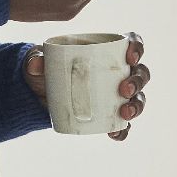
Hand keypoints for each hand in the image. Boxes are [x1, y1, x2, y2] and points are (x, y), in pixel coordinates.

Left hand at [24, 32, 149, 140]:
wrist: (41, 93)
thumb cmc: (48, 68)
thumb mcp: (40, 60)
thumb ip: (37, 59)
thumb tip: (35, 65)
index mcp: (108, 50)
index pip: (132, 43)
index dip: (137, 47)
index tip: (130, 56)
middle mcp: (119, 71)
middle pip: (140, 72)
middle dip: (138, 81)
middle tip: (124, 90)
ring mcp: (117, 94)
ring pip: (138, 98)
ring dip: (137, 105)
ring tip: (125, 113)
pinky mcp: (110, 115)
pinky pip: (123, 123)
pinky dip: (122, 129)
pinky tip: (115, 134)